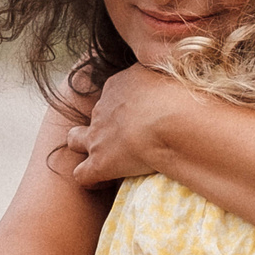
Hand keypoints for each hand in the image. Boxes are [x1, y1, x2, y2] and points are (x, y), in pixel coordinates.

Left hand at [64, 64, 197, 186]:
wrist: (170, 120)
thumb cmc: (179, 95)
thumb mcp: (169, 71)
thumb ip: (159, 74)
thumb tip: (164, 73)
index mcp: (119, 84)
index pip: (115, 93)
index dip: (126, 106)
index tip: (143, 115)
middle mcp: (103, 107)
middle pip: (98, 114)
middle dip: (108, 124)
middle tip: (129, 135)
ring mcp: (97, 136)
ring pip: (76, 139)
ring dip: (85, 146)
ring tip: (105, 156)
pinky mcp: (99, 163)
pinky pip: (82, 175)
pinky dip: (90, 179)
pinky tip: (102, 183)